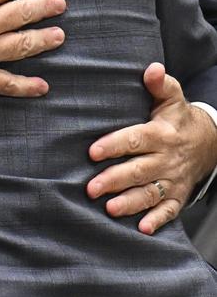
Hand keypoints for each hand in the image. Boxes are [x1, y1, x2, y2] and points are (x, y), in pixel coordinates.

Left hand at [87, 62, 216, 233]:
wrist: (208, 141)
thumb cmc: (178, 117)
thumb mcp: (171, 97)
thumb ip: (159, 84)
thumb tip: (152, 68)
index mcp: (161, 134)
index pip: (135, 139)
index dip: (114, 145)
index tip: (93, 151)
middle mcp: (167, 159)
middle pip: (138, 170)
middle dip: (115, 180)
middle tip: (91, 188)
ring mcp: (173, 179)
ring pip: (150, 193)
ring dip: (130, 203)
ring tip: (110, 209)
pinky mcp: (178, 195)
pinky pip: (169, 211)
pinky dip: (158, 221)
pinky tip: (142, 229)